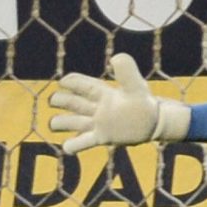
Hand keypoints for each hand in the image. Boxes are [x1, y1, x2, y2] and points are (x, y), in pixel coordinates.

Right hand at [48, 53, 192, 154]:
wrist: (153, 124)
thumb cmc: (144, 103)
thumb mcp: (137, 86)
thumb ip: (127, 72)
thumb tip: (115, 58)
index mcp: (103, 93)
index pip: (84, 86)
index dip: (72, 82)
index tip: (62, 81)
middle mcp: (97, 108)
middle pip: (73, 103)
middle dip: (61, 101)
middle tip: (54, 100)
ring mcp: (98, 123)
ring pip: (74, 122)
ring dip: (62, 122)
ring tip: (53, 123)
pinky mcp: (102, 137)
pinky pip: (84, 142)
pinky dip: (74, 145)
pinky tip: (67, 147)